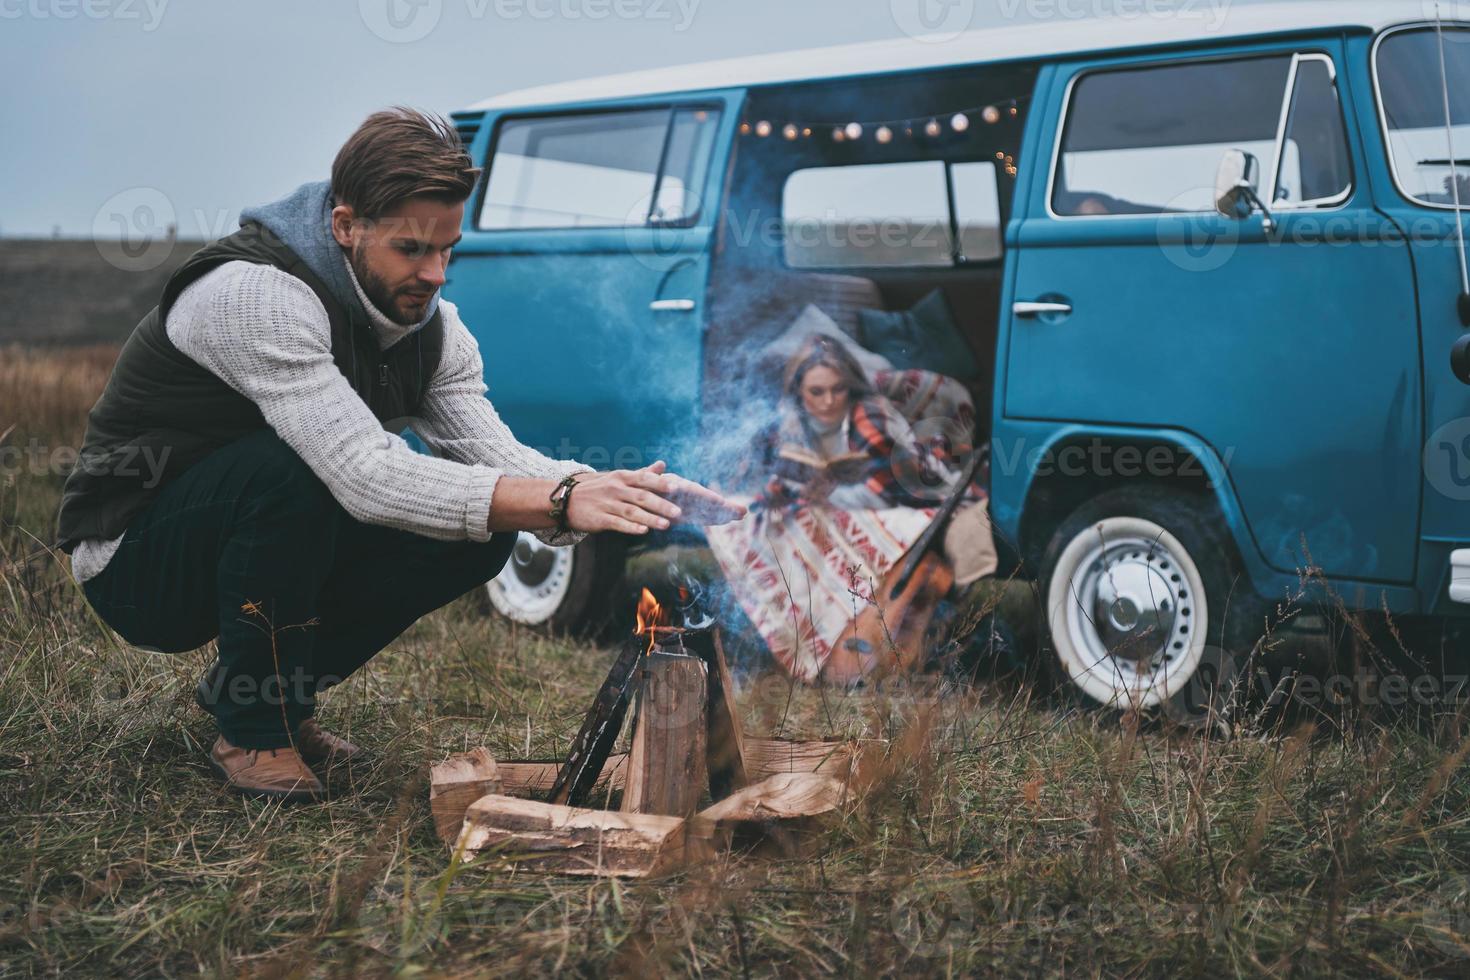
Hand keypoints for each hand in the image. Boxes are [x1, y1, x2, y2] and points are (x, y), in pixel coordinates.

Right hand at [564, 462, 745, 534]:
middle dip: (661, 504)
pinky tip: (643, 531)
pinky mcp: (600, 519)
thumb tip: (662, 465)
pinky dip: (631, 527)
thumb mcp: (618, 478)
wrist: (566, 500)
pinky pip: (618, 524)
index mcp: (622, 477)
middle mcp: (615, 489)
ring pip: (632, 512)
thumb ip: (642, 474)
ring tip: (666, 525)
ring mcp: (607, 504)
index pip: (644, 478)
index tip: (677, 486)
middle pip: (641, 497)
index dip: (661, 482)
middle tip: (679, 512)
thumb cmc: (599, 489)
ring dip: (650, 519)